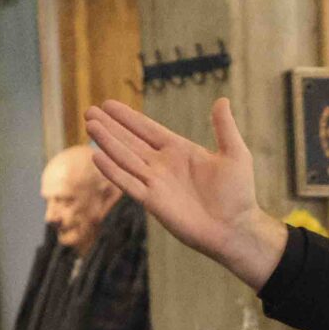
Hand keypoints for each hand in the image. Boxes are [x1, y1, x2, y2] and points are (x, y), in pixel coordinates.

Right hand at [85, 97, 290, 288]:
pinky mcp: (153, 201)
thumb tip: (222, 100)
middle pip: (130, 141)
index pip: (147, 129)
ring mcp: (156, 183)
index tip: (109, 104)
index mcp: (179, 150)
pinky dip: (113, 171)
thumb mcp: (235, 154)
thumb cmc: (239, 194)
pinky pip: (128, 183)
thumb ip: (225, 128)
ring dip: (107, 142)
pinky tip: (97, 157)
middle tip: (89, 111)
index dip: (128, 117)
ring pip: (125, 158)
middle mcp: (163, 165)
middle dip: (110, 126)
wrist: (235, 228)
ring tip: (90, 125)